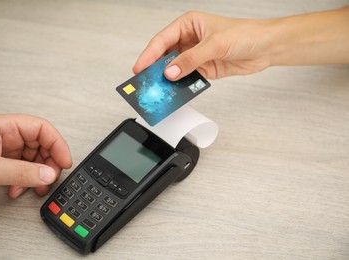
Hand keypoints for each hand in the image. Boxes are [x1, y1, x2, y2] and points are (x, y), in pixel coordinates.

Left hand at [0, 114, 72, 200]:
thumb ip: (21, 172)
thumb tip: (48, 173)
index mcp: (3, 127)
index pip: (40, 128)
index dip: (56, 143)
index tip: (64, 160)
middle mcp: (6, 136)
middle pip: (41, 143)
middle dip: (48, 162)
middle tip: (51, 176)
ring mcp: (4, 151)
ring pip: (35, 158)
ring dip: (38, 174)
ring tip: (37, 186)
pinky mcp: (2, 165)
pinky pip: (24, 170)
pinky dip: (27, 181)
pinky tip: (19, 190)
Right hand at [133, 11, 273, 79]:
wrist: (267, 47)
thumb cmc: (245, 34)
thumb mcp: (214, 45)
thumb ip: (191, 60)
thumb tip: (170, 72)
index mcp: (188, 25)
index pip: (162, 40)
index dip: (149, 54)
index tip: (139, 68)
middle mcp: (189, 39)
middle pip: (165, 55)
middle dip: (155, 69)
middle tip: (145, 82)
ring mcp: (196, 56)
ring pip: (175, 69)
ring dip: (168, 79)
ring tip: (157, 90)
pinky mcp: (203, 69)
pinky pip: (187, 78)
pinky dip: (181, 86)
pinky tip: (175, 92)